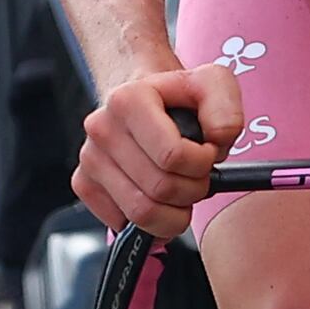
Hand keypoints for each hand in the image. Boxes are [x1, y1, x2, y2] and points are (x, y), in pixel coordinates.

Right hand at [76, 62, 243, 235]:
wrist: (148, 100)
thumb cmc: (179, 98)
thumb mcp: (213, 85)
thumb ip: (225, 109)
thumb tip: (218, 139)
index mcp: (128, 100)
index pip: (172, 156)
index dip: (201, 164)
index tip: (205, 154)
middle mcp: (102, 127)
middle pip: (160, 189)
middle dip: (192, 190)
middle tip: (196, 176)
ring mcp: (90, 158)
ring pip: (141, 214)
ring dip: (174, 213)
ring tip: (181, 190)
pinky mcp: (84, 183)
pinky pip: (123, 224)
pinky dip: (150, 223)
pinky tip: (159, 201)